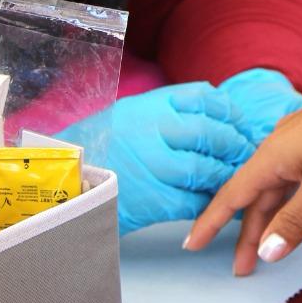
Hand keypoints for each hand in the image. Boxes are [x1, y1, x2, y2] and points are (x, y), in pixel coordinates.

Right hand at [60, 82, 255, 235]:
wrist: (57, 182)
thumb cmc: (96, 149)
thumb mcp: (129, 114)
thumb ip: (167, 113)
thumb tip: (213, 119)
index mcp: (150, 105)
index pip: (205, 99)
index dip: (229, 113)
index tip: (239, 125)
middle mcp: (154, 130)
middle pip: (212, 134)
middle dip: (234, 146)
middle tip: (245, 155)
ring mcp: (153, 165)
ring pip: (206, 168)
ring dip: (224, 177)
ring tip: (230, 181)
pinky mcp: (152, 199)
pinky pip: (192, 201)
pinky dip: (205, 203)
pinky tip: (209, 203)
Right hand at [185, 68, 301, 273]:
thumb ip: (295, 221)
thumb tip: (267, 253)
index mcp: (272, 154)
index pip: (232, 195)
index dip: (210, 222)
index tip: (190, 245)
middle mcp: (281, 144)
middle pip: (256, 195)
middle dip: (247, 232)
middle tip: (242, 268)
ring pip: (278, 186)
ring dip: (271, 217)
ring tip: (268, 248)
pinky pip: (296, 176)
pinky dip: (291, 200)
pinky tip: (295, 211)